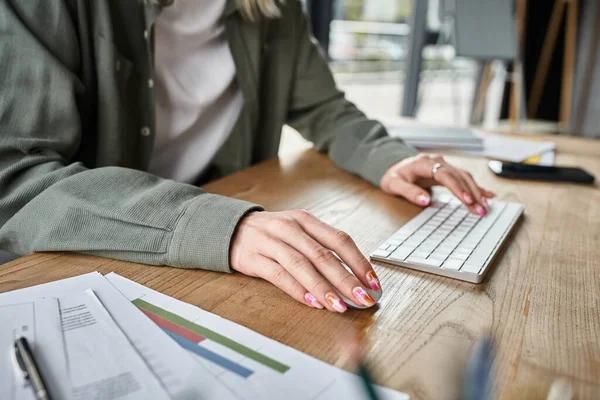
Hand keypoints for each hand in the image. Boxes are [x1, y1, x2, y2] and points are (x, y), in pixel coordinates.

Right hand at [230, 210, 380, 311]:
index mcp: (305, 220)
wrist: (230, 228)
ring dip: (323, 287)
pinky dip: (297, 289)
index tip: (373, 282)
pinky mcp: (253, 257)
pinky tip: (312, 302)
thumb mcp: (297, 232)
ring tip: (339, 305)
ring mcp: (269, 241)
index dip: (358, 262)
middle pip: (322, 254)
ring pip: (301, 265)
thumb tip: (352, 277)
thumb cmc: (272, 234)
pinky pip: (278, 275)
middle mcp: (289, 227)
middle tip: (363, 298)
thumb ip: (321, 249)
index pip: (338, 240)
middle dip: (346, 279)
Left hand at [380, 153, 494, 214]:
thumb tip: (425, 201)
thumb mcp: (394, 185)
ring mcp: (443, 165)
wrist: (393, 166)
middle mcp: (437, 162)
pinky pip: (464, 179)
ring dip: (476, 192)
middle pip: (459, 176)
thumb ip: (408, 192)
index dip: (457, 187)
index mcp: (424, 163)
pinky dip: (476, 187)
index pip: (445, 175)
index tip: (467, 200)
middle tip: (481, 210)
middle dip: (472, 193)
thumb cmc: (393, 176)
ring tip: (485, 207)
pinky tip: (488, 195)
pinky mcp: (447, 172)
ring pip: (465, 177)